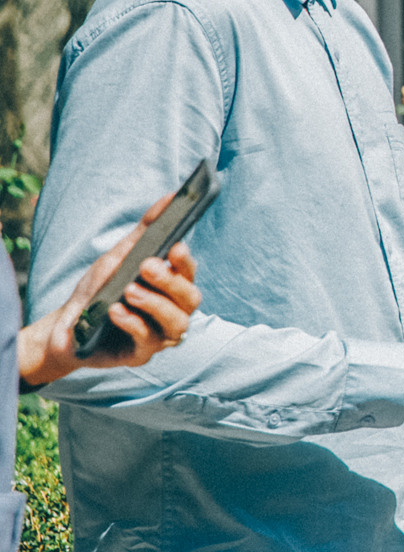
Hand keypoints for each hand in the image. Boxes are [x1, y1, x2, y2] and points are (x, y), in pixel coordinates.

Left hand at [20, 194, 204, 386]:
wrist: (66, 328)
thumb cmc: (98, 291)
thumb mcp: (120, 256)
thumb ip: (147, 230)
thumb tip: (171, 197)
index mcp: (172, 288)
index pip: (190, 273)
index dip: (186, 262)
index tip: (174, 247)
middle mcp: (173, 312)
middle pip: (190, 299)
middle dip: (171, 282)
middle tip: (146, 267)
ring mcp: (160, 336)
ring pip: (177, 323)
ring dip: (156, 304)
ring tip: (130, 291)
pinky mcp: (141, 355)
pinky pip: (148, 341)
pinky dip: (134, 323)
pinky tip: (116, 311)